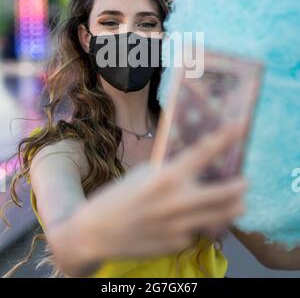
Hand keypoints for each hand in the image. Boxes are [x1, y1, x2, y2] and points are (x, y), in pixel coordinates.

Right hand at [78, 125, 246, 260]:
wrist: (97, 233)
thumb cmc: (117, 197)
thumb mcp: (143, 175)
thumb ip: (169, 170)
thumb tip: (190, 164)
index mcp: (167, 178)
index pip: (203, 153)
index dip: (224, 138)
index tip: (239, 128)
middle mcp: (179, 202)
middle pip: (228, 194)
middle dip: (241, 186)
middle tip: (243, 181)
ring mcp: (181, 227)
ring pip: (223, 217)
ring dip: (232, 207)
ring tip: (233, 201)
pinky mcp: (178, 244)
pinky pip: (200, 232)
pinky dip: (202, 224)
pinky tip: (191, 219)